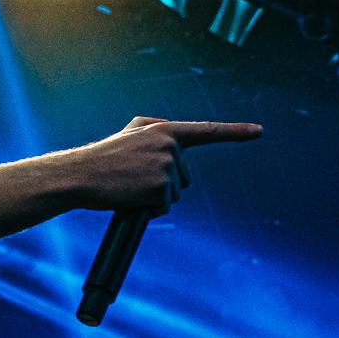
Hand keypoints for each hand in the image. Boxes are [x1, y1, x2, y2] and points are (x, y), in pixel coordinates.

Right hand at [73, 116, 261, 212]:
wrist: (80, 174)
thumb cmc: (102, 158)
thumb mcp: (129, 135)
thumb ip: (154, 132)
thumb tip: (172, 138)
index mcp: (164, 130)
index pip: (207, 131)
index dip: (235, 131)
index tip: (259, 131)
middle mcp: (170, 145)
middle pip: (184, 176)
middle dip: (163, 183)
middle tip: (133, 178)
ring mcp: (167, 166)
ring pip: (174, 193)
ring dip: (154, 195)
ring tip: (128, 186)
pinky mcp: (161, 187)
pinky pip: (164, 206)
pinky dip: (149, 207)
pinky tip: (130, 197)